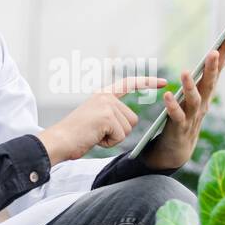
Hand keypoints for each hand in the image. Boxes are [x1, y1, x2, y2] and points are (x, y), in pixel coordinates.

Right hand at [40, 75, 168, 164]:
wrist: (59, 140)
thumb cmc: (76, 135)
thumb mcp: (96, 118)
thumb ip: (112, 114)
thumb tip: (130, 121)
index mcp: (103, 94)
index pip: (129, 84)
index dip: (147, 82)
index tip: (164, 82)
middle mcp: (106, 96)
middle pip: (132, 119)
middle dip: (119, 132)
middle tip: (98, 132)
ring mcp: (107, 105)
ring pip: (128, 128)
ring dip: (114, 137)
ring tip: (95, 134)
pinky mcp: (107, 117)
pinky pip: (120, 136)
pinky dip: (109, 142)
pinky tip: (95, 138)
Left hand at [140, 33, 224, 170]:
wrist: (178, 148)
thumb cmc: (188, 117)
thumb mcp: (200, 95)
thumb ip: (209, 77)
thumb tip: (221, 56)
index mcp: (206, 93)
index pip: (218, 70)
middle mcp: (203, 104)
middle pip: (209, 83)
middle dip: (212, 68)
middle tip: (213, 52)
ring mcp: (192, 116)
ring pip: (194, 100)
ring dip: (190, 86)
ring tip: (185, 72)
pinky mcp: (179, 127)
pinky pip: (177, 116)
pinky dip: (172, 106)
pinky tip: (166, 96)